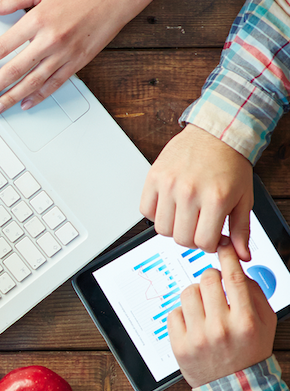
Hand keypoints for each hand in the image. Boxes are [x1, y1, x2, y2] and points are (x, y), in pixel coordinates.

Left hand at [0, 0, 144, 113]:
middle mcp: (50, 40)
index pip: (2, 46)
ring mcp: (65, 53)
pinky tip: (25, 104)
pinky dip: (39, 95)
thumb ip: (13, 0)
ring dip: (11, 97)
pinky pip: (55, 83)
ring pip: (33, 81)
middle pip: (14, 70)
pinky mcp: (79, 61)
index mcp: (37, 20)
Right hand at [141, 124, 253, 260]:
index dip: (209, 244)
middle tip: (198, 227)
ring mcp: (169, 185)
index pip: (203, 242)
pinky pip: (146, 210)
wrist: (216, 134)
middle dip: (192, 238)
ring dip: (173, 228)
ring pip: (162, 228)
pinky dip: (156, 214)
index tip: (212, 237)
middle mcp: (190, 192)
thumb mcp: (244, 198)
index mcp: (216, 199)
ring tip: (184, 216)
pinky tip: (170, 206)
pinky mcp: (153, 177)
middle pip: (181, 238)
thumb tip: (241, 255)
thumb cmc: (231, 164)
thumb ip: (242, 230)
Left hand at [168, 241, 276, 386]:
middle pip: (207, 278)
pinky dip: (184, 313)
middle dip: (211, 277)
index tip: (222, 245)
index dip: (227, 256)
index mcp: (245, 321)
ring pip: (188, 292)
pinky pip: (174, 311)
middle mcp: (221, 328)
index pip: (234, 278)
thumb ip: (254, 293)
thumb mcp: (265, 322)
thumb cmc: (251, 350)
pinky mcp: (179, 345)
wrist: (236, 387)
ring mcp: (198, 337)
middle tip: (214, 286)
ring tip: (205, 308)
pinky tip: (194, 324)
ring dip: (196, 294)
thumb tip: (236, 267)